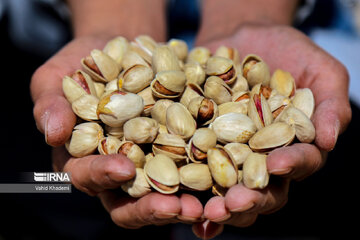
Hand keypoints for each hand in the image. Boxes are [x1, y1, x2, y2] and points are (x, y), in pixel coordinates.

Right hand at [31, 35, 203, 228]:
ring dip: (183, 203)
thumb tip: (53, 133)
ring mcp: (150, 162)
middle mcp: (118, 169)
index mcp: (85, 158)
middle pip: (129, 201)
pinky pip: (191, 169)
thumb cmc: (81, 65)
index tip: (123, 168)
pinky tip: (222, 178)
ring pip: (163, 195)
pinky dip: (206, 177)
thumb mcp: (57, 78)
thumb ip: (50, 104)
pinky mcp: (177, 150)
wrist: (121, 50)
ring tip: (203, 204)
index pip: (88, 176)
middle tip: (174, 207)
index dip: (103, 175)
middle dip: (150, 207)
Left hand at [192, 24, 351, 238]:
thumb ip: (331, 103)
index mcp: (293, 147)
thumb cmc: (288, 53)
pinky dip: (189, 190)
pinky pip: (195, 171)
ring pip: (227, 190)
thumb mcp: (320, 70)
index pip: (297, 163)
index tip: (277, 164)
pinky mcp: (200, 147)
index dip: (290, 165)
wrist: (243, 38)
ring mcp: (229, 155)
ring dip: (218, 206)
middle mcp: (261, 158)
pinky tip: (181, 203)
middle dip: (249, 199)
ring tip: (206, 212)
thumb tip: (330, 140)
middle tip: (234, 204)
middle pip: (261, 190)